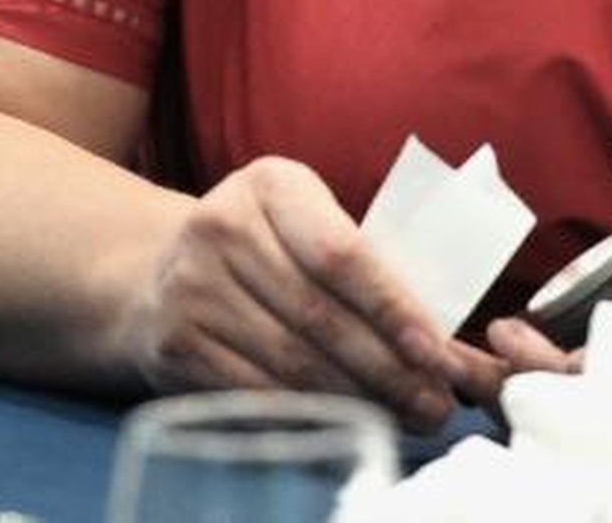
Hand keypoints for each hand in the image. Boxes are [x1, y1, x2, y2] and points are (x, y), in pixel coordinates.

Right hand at [121, 154, 500, 429]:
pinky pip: (256, 392)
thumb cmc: (267, 249)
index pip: (342, 253)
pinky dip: (308, 418)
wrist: (160, 270)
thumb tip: (451, 345)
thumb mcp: (307, 223)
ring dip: (357, 400)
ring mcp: (190, 286)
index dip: (392, 306)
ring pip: (292, 361)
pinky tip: (345, 428)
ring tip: (405, 418)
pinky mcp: (174, 343)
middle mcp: (222, 226)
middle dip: (388, 368)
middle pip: (320, 314)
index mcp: (270, 184)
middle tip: (436, 405)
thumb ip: (371, 265)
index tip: (436, 351)